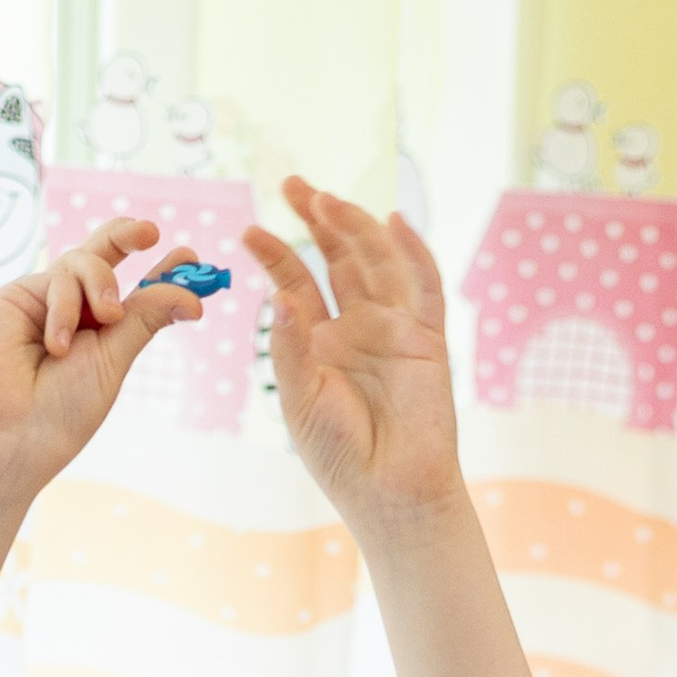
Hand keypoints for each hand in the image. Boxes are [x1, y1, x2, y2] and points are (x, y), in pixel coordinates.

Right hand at [0, 216, 206, 491]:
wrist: (6, 433)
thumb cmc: (59, 412)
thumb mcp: (114, 361)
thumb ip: (144, 319)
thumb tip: (192, 296)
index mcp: (102, 338)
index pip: (135, 295)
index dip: (161, 273)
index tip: (191, 256)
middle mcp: (74, 314)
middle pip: (103, 256)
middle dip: (128, 236)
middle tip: (151, 234)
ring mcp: (45, 302)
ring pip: (86, 262)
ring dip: (101, 285)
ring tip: (104, 319)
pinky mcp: (18, 295)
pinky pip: (59, 276)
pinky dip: (67, 305)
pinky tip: (56, 344)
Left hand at [243, 178, 462, 530]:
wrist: (391, 492)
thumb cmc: (340, 455)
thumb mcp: (301, 400)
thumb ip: (291, 348)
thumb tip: (280, 295)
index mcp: (320, 343)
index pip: (296, 283)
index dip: (276, 254)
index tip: (249, 231)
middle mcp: (356, 327)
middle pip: (337, 258)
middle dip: (317, 220)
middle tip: (293, 185)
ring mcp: (393, 328)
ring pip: (376, 261)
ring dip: (354, 227)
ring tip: (326, 200)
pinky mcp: (427, 338)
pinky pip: (424, 286)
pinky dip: (413, 252)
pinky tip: (395, 222)